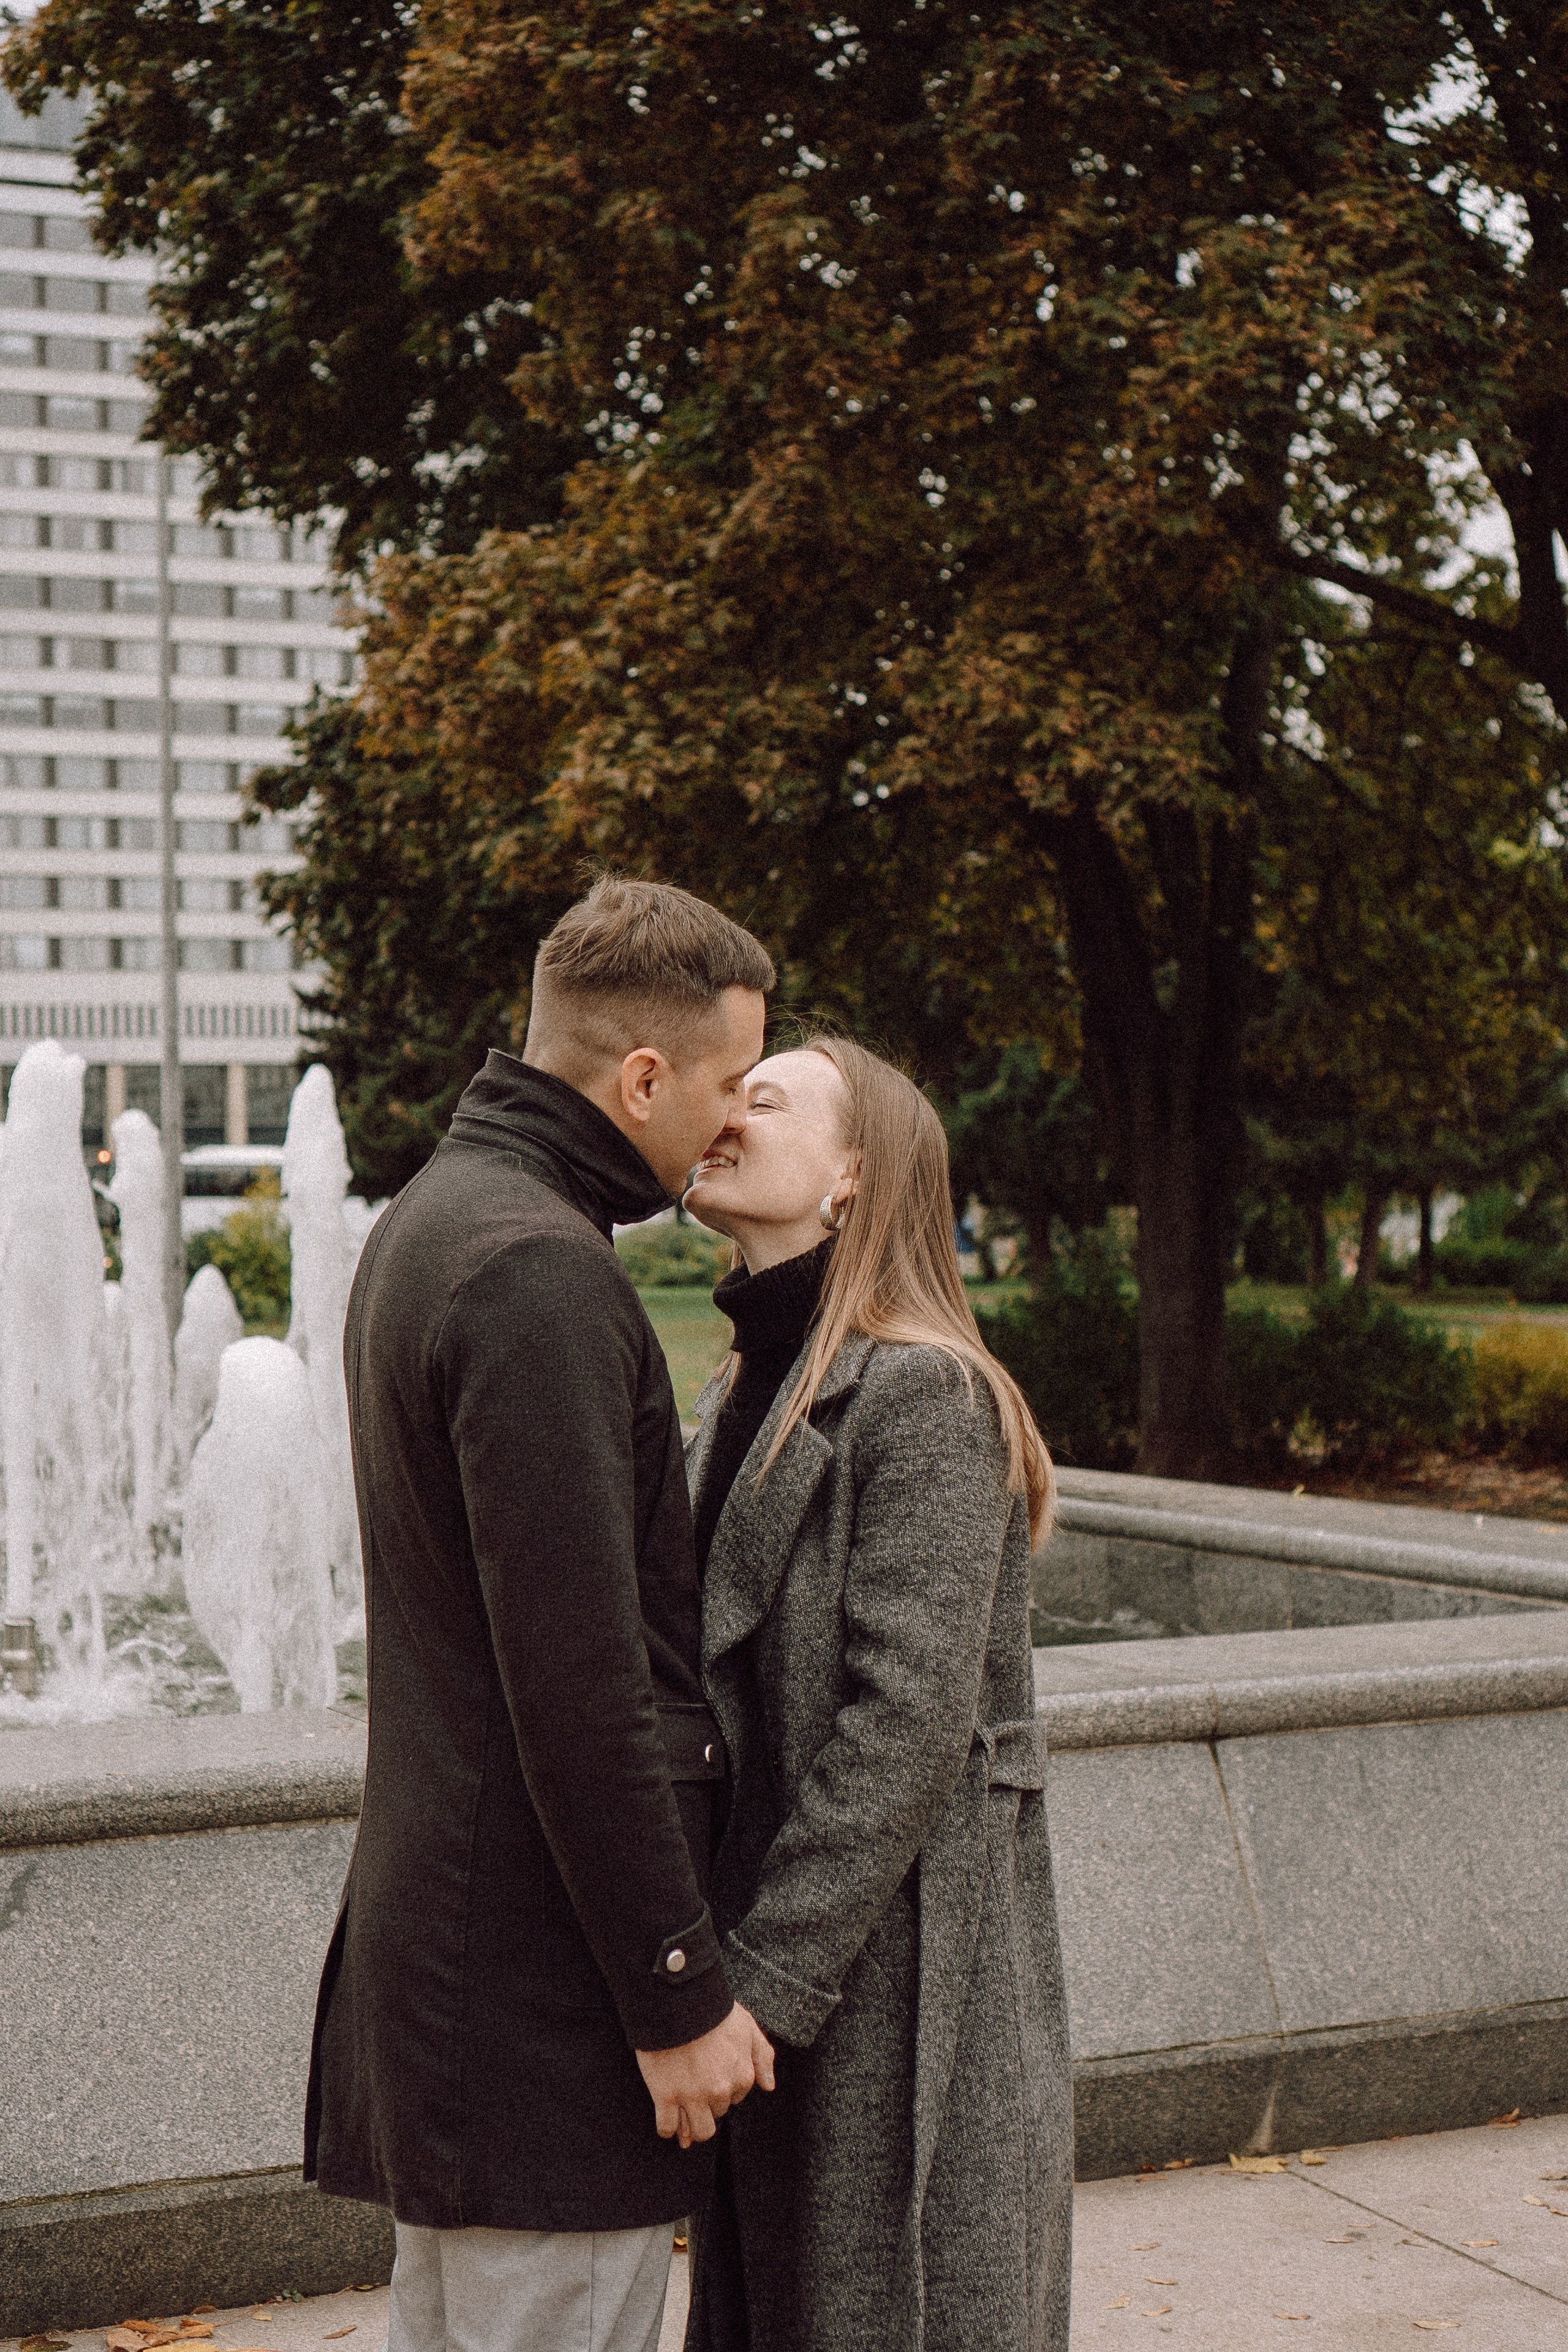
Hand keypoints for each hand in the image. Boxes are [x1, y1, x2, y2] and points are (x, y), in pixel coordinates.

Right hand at [637, 2003, 775, 2147]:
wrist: (677, 2000)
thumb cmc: (712, 2010)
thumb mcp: (747, 2027)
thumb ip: (762, 2056)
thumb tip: (769, 2086)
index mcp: (742, 2076)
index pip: (736, 2099)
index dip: (723, 2088)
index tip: (711, 2074)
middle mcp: (720, 2091)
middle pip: (717, 2114)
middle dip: (709, 2103)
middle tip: (695, 2085)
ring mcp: (693, 2096)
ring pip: (699, 2131)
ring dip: (692, 2126)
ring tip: (683, 2113)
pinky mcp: (666, 2096)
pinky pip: (667, 2127)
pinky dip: (667, 2128)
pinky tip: (668, 2120)